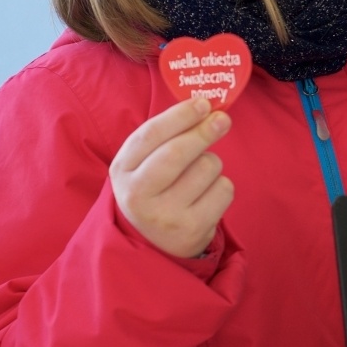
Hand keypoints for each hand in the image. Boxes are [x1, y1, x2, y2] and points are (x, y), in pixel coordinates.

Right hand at [110, 96, 232, 258]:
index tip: (203, 103)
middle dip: (204, 131)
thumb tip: (211, 111)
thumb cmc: (154, 188)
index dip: (180, 115)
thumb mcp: (144, 162)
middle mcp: (138, 195)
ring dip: (212, 163)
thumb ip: (169, 134)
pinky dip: (222, 186)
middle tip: (222, 120)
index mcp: (122, 170)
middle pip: (178, 152)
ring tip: (199, 175)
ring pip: (207, 168)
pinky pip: (224, 189)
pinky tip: (206, 196)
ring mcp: (166, 215)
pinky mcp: (193, 229)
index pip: (150, 135)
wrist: (153, 242)